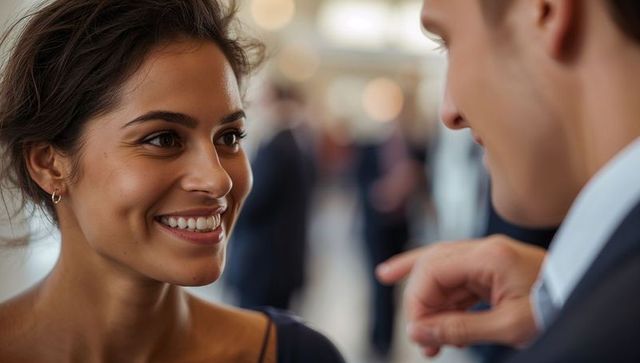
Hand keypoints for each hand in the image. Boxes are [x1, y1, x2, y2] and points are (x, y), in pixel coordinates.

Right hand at [376, 235, 544, 356]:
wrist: (585, 301)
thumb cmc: (556, 309)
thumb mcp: (508, 327)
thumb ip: (460, 328)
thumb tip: (419, 332)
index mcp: (489, 256)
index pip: (433, 269)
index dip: (417, 301)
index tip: (418, 332)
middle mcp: (483, 251)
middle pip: (431, 267)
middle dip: (419, 302)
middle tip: (419, 336)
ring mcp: (486, 260)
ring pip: (440, 275)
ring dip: (430, 307)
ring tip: (427, 341)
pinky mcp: (490, 272)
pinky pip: (455, 284)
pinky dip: (443, 304)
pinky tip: (432, 320)